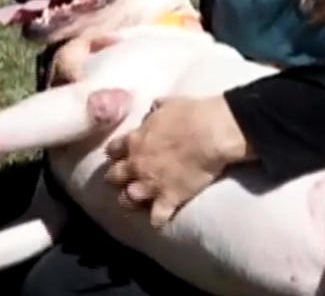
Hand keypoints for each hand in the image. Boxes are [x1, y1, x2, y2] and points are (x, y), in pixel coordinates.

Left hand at [103, 95, 252, 228]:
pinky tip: (159, 220)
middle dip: (117, 179)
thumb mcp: (168, 104)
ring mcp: (151, 184)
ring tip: (138, 202)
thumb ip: (155, 110)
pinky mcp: (168, 199)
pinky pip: (156, 218)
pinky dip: (157, 220)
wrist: (211, 133)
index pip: (113, 150)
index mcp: (135, 140)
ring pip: (127, 200)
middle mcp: (137, 165)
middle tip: (125, 179)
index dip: (116, 154)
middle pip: (114, 177)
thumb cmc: (191, 114)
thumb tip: (152, 110)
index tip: (120, 155)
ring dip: (131, 200)